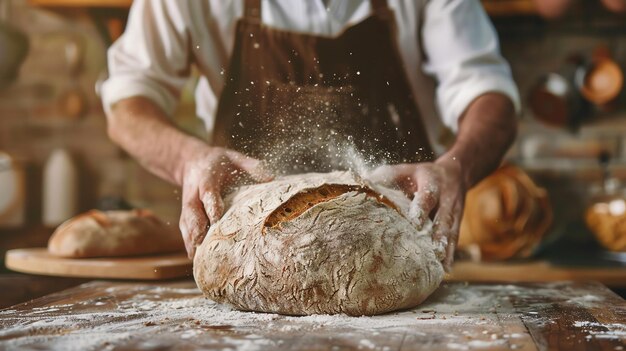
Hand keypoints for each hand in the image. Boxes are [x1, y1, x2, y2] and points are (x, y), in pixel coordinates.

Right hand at [178, 146, 272, 258]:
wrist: (191, 161)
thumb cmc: (218, 161)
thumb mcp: (234, 157)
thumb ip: (251, 166)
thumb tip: (271, 177)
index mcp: (206, 177)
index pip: (208, 192)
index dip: (211, 205)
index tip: (216, 218)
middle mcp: (194, 192)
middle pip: (192, 210)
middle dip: (196, 226)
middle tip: (201, 242)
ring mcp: (188, 203)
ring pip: (186, 221)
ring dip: (190, 238)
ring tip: (196, 255)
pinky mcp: (185, 212)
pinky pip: (184, 227)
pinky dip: (187, 241)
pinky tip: (193, 256)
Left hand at [368, 156, 466, 270]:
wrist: (455, 173)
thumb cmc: (420, 174)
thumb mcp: (405, 170)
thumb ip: (386, 177)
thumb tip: (362, 183)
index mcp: (432, 184)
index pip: (427, 197)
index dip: (421, 209)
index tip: (415, 223)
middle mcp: (446, 200)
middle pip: (444, 219)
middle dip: (439, 236)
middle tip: (433, 252)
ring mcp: (454, 214)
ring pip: (451, 233)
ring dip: (445, 250)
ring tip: (439, 268)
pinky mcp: (456, 224)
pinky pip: (454, 240)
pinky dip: (450, 255)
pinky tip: (445, 270)